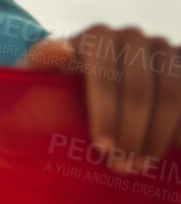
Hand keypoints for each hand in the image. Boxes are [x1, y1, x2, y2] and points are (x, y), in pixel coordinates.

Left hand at [20, 25, 180, 173]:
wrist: (84, 83)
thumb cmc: (54, 85)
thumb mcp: (36, 77)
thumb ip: (38, 64)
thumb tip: (63, 49)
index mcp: (97, 37)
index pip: (105, 79)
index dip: (106, 116)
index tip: (102, 148)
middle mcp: (132, 37)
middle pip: (140, 93)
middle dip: (132, 134)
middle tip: (124, 167)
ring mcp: (163, 48)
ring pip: (171, 98)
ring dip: (158, 136)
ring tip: (143, 164)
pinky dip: (179, 128)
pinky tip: (171, 149)